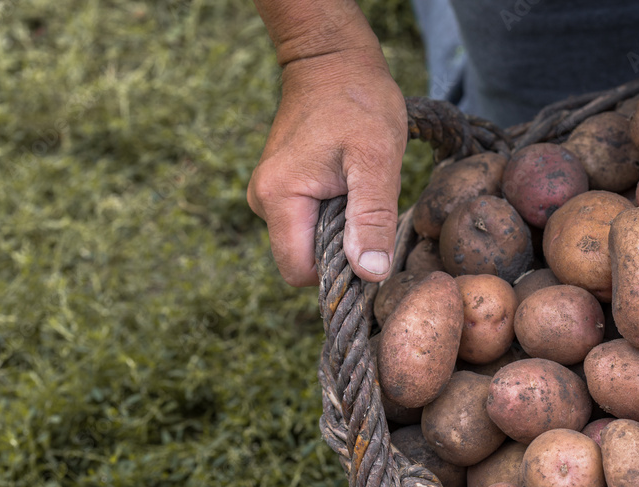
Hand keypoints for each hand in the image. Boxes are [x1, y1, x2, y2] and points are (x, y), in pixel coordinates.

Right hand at [248, 47, 406, 285]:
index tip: (369, 242)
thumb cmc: (359, 103)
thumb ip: (372, 219)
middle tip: (368, 204)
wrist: (333, 60)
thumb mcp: (376, 161)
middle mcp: (262, 201)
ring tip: (358, 187)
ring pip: (308, 242)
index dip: (339, 271)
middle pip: (303, 259)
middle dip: (341, 248)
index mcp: (278, 199)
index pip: (300, 272)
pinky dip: (334, 214)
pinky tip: (348, 183)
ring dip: (340, 229)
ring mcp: (268, 194)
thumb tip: (370, 273)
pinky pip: (308, 222)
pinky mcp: (280, 188)